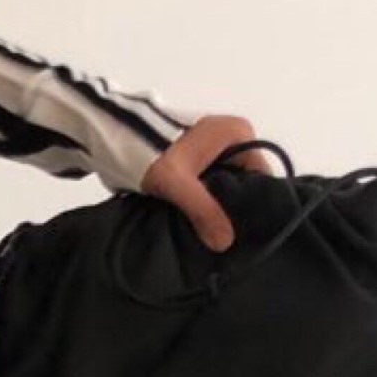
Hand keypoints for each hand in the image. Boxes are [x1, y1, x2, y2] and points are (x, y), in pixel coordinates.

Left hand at [141, 115, 278, 252]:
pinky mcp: (197, 156)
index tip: (246, 231)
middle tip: (228, 238)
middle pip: (244, 181)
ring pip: (225, 184)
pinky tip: (200, 221)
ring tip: (214, 234)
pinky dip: (205, 200)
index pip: (261, 174)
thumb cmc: (150, 153)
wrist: (116, 136)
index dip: (254, 203)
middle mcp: (232, 136)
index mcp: (239, 133)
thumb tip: (225, 243)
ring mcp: (214, 145)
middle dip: (234, 207)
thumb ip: (203, 211)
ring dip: (218, 206)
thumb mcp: (179, 184)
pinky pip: (210, 182)